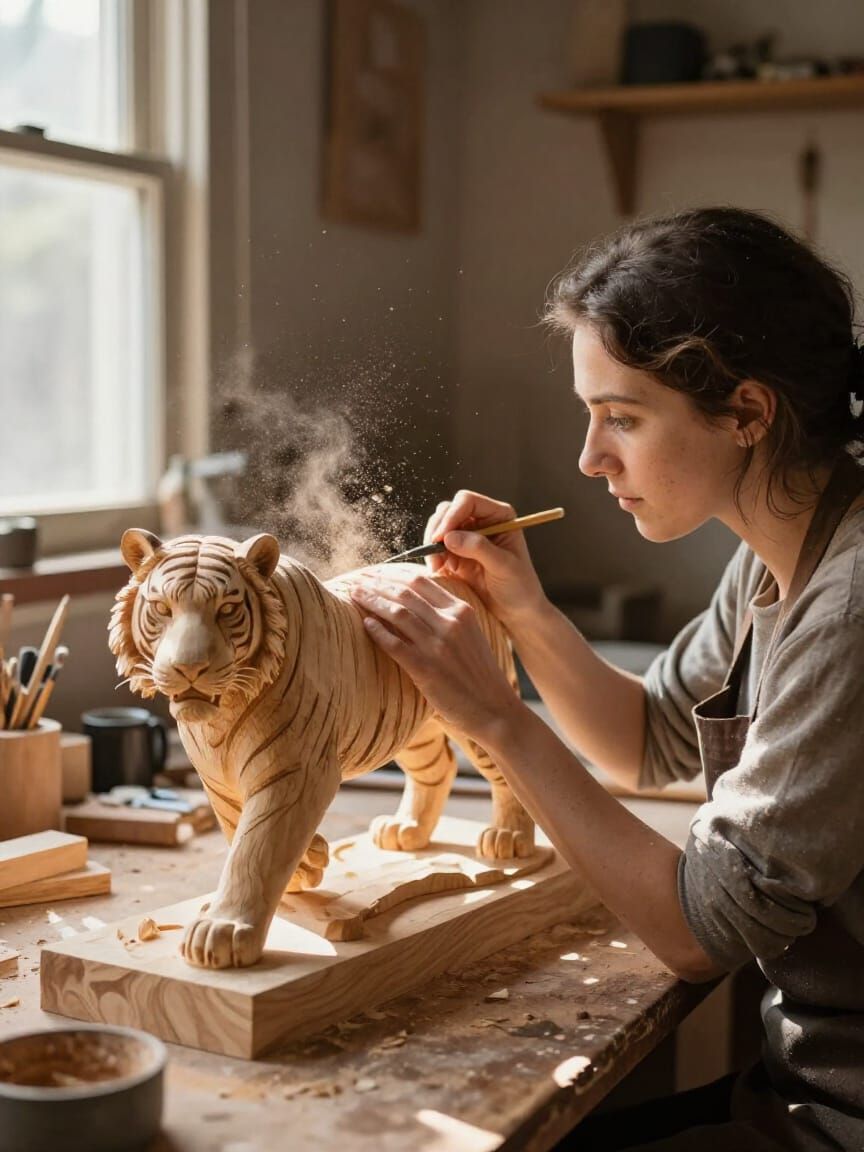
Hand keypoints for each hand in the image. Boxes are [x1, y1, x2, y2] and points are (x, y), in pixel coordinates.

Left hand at [348, 568, 524, 740]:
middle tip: (358, 579)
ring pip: (397, 613)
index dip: (393, 573)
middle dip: (377, 583)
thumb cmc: (480, 674)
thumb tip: (415, 603)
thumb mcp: (471, 634)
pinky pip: (394, 644)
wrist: (495, 709)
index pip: (421, 581)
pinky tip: (364, 624)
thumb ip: (448, 616)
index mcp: (462, 610)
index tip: (376, 572)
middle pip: (405, 592)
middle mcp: (451, 623)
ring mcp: (438, 645)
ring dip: (372, 601)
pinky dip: (377, 631)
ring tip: (355, 595)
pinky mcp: (426, 669)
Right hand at [422, 490, 547, 627]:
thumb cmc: (519, 586)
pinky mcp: (455, 552)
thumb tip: (450, 537)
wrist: (516, 610)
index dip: (451, 516)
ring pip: (437, 526)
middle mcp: (481, 520)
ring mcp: (466, 536)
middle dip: (438, 530)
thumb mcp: (504, 566)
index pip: (467, 501)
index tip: (441, 538)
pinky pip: (435, 546)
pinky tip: (440, 570)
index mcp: (499, 515)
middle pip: (448, 510)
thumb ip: (479, 548)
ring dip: (433, 544)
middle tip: (435, 554)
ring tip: (439, 566)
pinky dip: (432, 556)